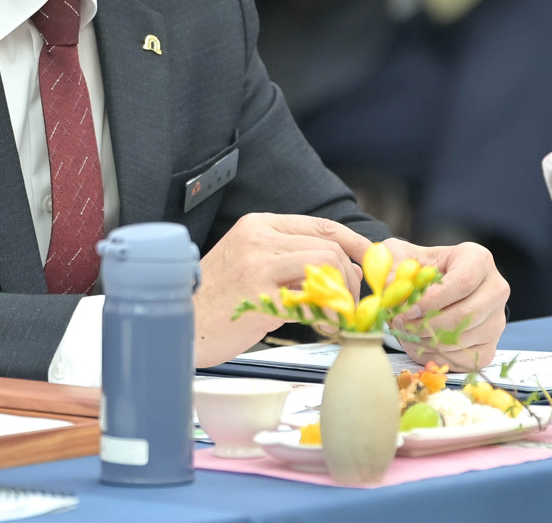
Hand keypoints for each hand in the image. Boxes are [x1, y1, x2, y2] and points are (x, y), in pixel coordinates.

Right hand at [193, 214, 370, 367]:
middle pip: (328, 247)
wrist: (180, 322)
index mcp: (258, 226)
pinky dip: (326, 314)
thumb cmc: (215, 299)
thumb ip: (292, 261)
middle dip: (350, 278)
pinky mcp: (259, 295)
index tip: (371, 262)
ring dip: (341, 294)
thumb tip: (347, 270)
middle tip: (349, 305)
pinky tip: (322, 326)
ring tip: (336, 316)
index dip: (354, 243)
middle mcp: (259, 237)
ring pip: (325, 265)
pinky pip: (310, 299)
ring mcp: (258, 264)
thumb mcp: (251, 265)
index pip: (320, 225)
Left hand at [383, 238, 507, 372]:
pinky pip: (464, 359)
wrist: (430, 288)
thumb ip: (388, 263)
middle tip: (400, 324)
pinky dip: (437, 356)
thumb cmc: (418, 270)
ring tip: (405, 332)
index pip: (463, 282)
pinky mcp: (489, 346)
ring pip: (463, 339)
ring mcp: (496, 320)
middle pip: (466, 315)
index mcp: (478, 259)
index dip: (433, 300)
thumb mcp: (401, 257)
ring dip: (428, 341)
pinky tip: (419, 344)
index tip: (407, 310)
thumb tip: (385, 286)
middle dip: (427, 325)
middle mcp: (495, 289)